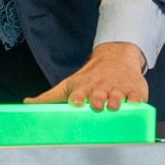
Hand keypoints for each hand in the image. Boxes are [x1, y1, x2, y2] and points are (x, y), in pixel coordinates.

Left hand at [28, 42, 148, 110]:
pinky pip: (137, 97)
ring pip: (117, 97)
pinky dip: (136, 100)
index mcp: (84, 88)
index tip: (76, 101)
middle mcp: (101, 88)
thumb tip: (27, 104)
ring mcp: (118, 89)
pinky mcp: (134, 91)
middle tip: (97, 104)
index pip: (79, 93)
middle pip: (98, 96)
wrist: (115, 58)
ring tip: (114, 105)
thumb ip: (49, 97)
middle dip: (97, 100)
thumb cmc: (89, 77)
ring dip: (115, 101)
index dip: (78, 98)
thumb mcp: (69, 84)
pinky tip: (135, 103)